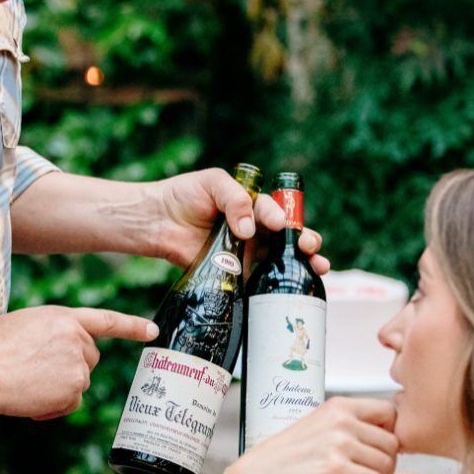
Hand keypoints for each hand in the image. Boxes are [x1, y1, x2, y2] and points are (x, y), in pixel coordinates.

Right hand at [0, 305, 157, 419]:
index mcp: (65, 318)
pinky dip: (56, 404)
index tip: (153, 331)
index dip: (132, 326)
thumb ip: (54, 330)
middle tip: (41, 366)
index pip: (107, 321)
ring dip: (62, 384)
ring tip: (29, 380)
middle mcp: (78, 340)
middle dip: (74, 363)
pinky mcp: (72, 391)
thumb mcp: (27, 323)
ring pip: (80, 380)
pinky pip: (71, 401)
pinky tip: (32, 398)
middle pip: (91, 356)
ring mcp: (77, 367)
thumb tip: (63, 348)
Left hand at [146, 169, 329, 273]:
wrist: (157, 221)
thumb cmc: (184, 195)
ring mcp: (246, 254)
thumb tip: (248, 229)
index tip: (280, 224)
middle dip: (305, 242)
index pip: (276, 212)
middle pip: (289, 238)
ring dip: (302, 264)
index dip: (283, 218)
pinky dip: (273, 288)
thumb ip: (235, 198)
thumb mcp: (212, 183)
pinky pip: (256, 282)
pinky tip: (289, 290)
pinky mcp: (234, 274)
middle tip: (307, 246)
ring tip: (316, 266)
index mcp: (254, 207)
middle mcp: (255, 231)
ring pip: (280, 261)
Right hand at [221, 398, 399, 473]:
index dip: (392, 433)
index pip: (389, 411)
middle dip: (389, 463)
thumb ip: (350, 425)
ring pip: (387, 463)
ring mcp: (339, 444)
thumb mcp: (320, 426)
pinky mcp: (336, 469)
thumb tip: (388, 437)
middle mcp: (342, 420)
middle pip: (392, 441)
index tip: (381, 451)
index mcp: (339, 406)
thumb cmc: (287, 456)